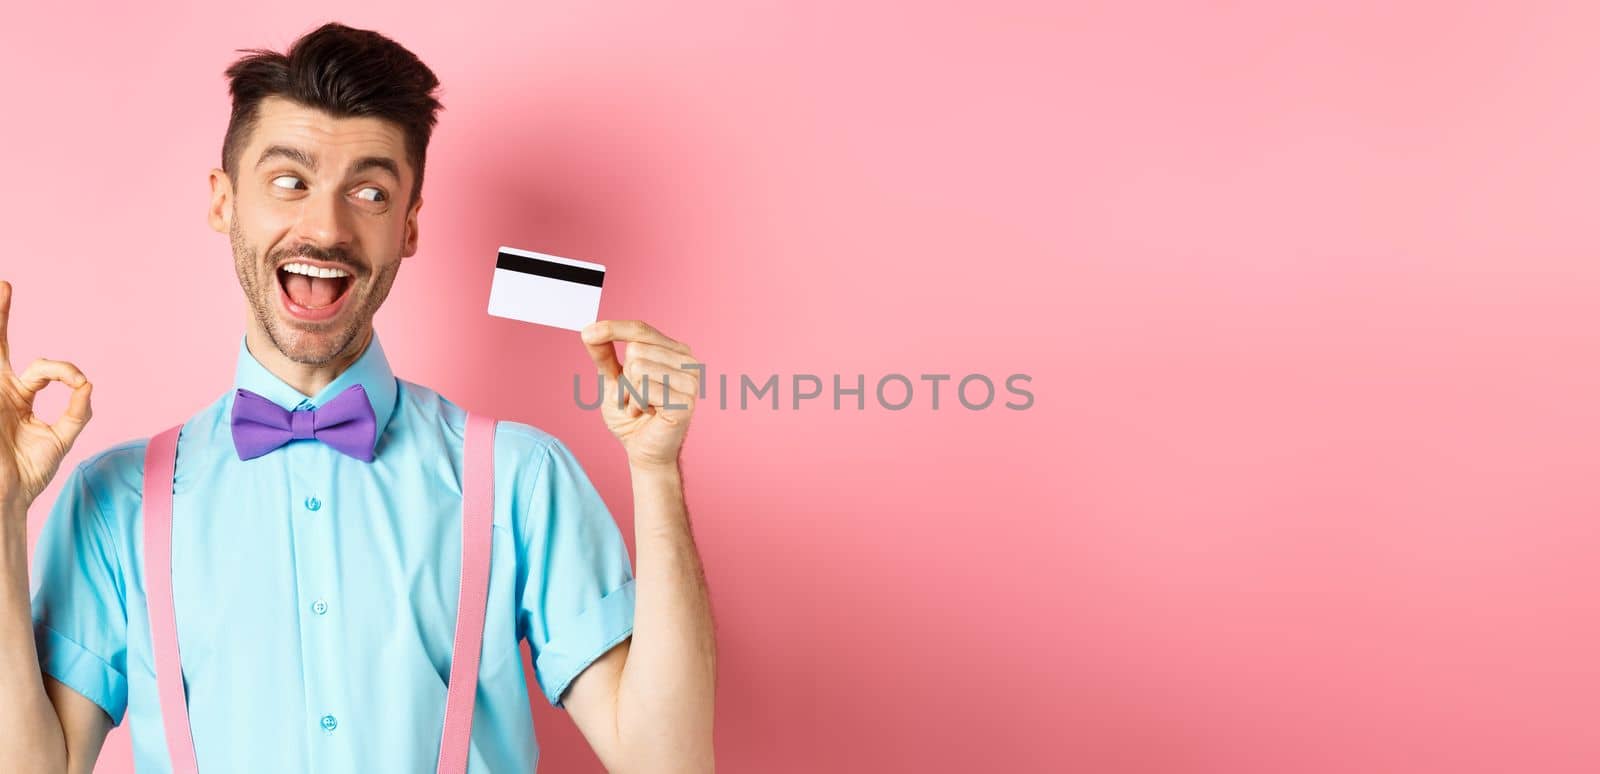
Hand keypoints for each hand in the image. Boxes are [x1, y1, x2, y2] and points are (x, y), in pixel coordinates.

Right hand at [0, 281, 92, 514]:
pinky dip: (0, 344)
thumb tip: (88, 383)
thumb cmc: (28, 472)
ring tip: (2, 290)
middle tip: (5, 286)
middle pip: (0, 345)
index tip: (79, 383)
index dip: (65, 372)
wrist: (5, 496)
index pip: (44, 369)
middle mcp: (1, 390)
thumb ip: (77, 411)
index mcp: (19, 396)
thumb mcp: (61, 438)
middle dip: (1, 316)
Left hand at [580, 320, 698, 471]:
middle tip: (633, 398)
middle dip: (623, 378)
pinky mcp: (686, 400)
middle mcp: (687, 361)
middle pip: (635, 349)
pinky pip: (645, 389)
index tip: (586, 332)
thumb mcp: (613, 381)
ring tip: (640, 407)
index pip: (640, 329)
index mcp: (674, 351)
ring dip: (629, 393)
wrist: (643, 452)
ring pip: (638, 367)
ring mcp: (690, 380)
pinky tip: (648, 415)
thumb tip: (589, 331)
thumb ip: (604, 355)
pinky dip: (636, 404)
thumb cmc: (632, 416)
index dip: (613, 329)